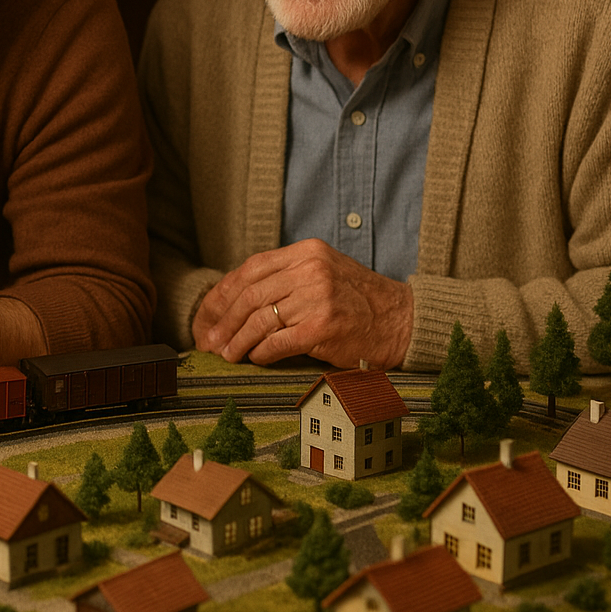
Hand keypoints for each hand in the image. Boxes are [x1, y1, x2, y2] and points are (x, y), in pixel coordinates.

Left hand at [194, 239, 412, 368]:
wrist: (401, 320)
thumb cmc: (358, 300)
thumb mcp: (324, 271)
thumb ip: (287, 276)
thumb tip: (237, 296)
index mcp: (307, 252)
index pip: (252, 268)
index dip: (224, 292)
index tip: (209, 312)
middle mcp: (312, 270)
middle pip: (251, 294)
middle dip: (224, 320)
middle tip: (209, 340)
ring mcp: (318, 298)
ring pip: (261, 320)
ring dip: (238, 341)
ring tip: (226, 355)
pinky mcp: (324, 327)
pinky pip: (278, 341)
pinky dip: (261, 352)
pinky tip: (255, 359)